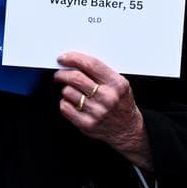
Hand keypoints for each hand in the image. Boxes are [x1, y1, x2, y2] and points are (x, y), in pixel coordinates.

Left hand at [55, 52, 150, 168]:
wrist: (127, 129)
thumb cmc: (121, 103)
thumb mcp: (119, 83)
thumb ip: (101, 72)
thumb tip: (75, 62)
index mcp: (117, 84)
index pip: (90, 64)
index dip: (73, 58)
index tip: (63, 59)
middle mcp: (107, 98)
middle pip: (76, 78)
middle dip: (62, 73)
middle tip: (59, 74)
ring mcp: (97, 112)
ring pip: (68, 91)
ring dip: (66, 89)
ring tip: (72, 91)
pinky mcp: (87, 124)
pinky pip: (65, 107)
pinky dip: (65, 102)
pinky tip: (72, 102)